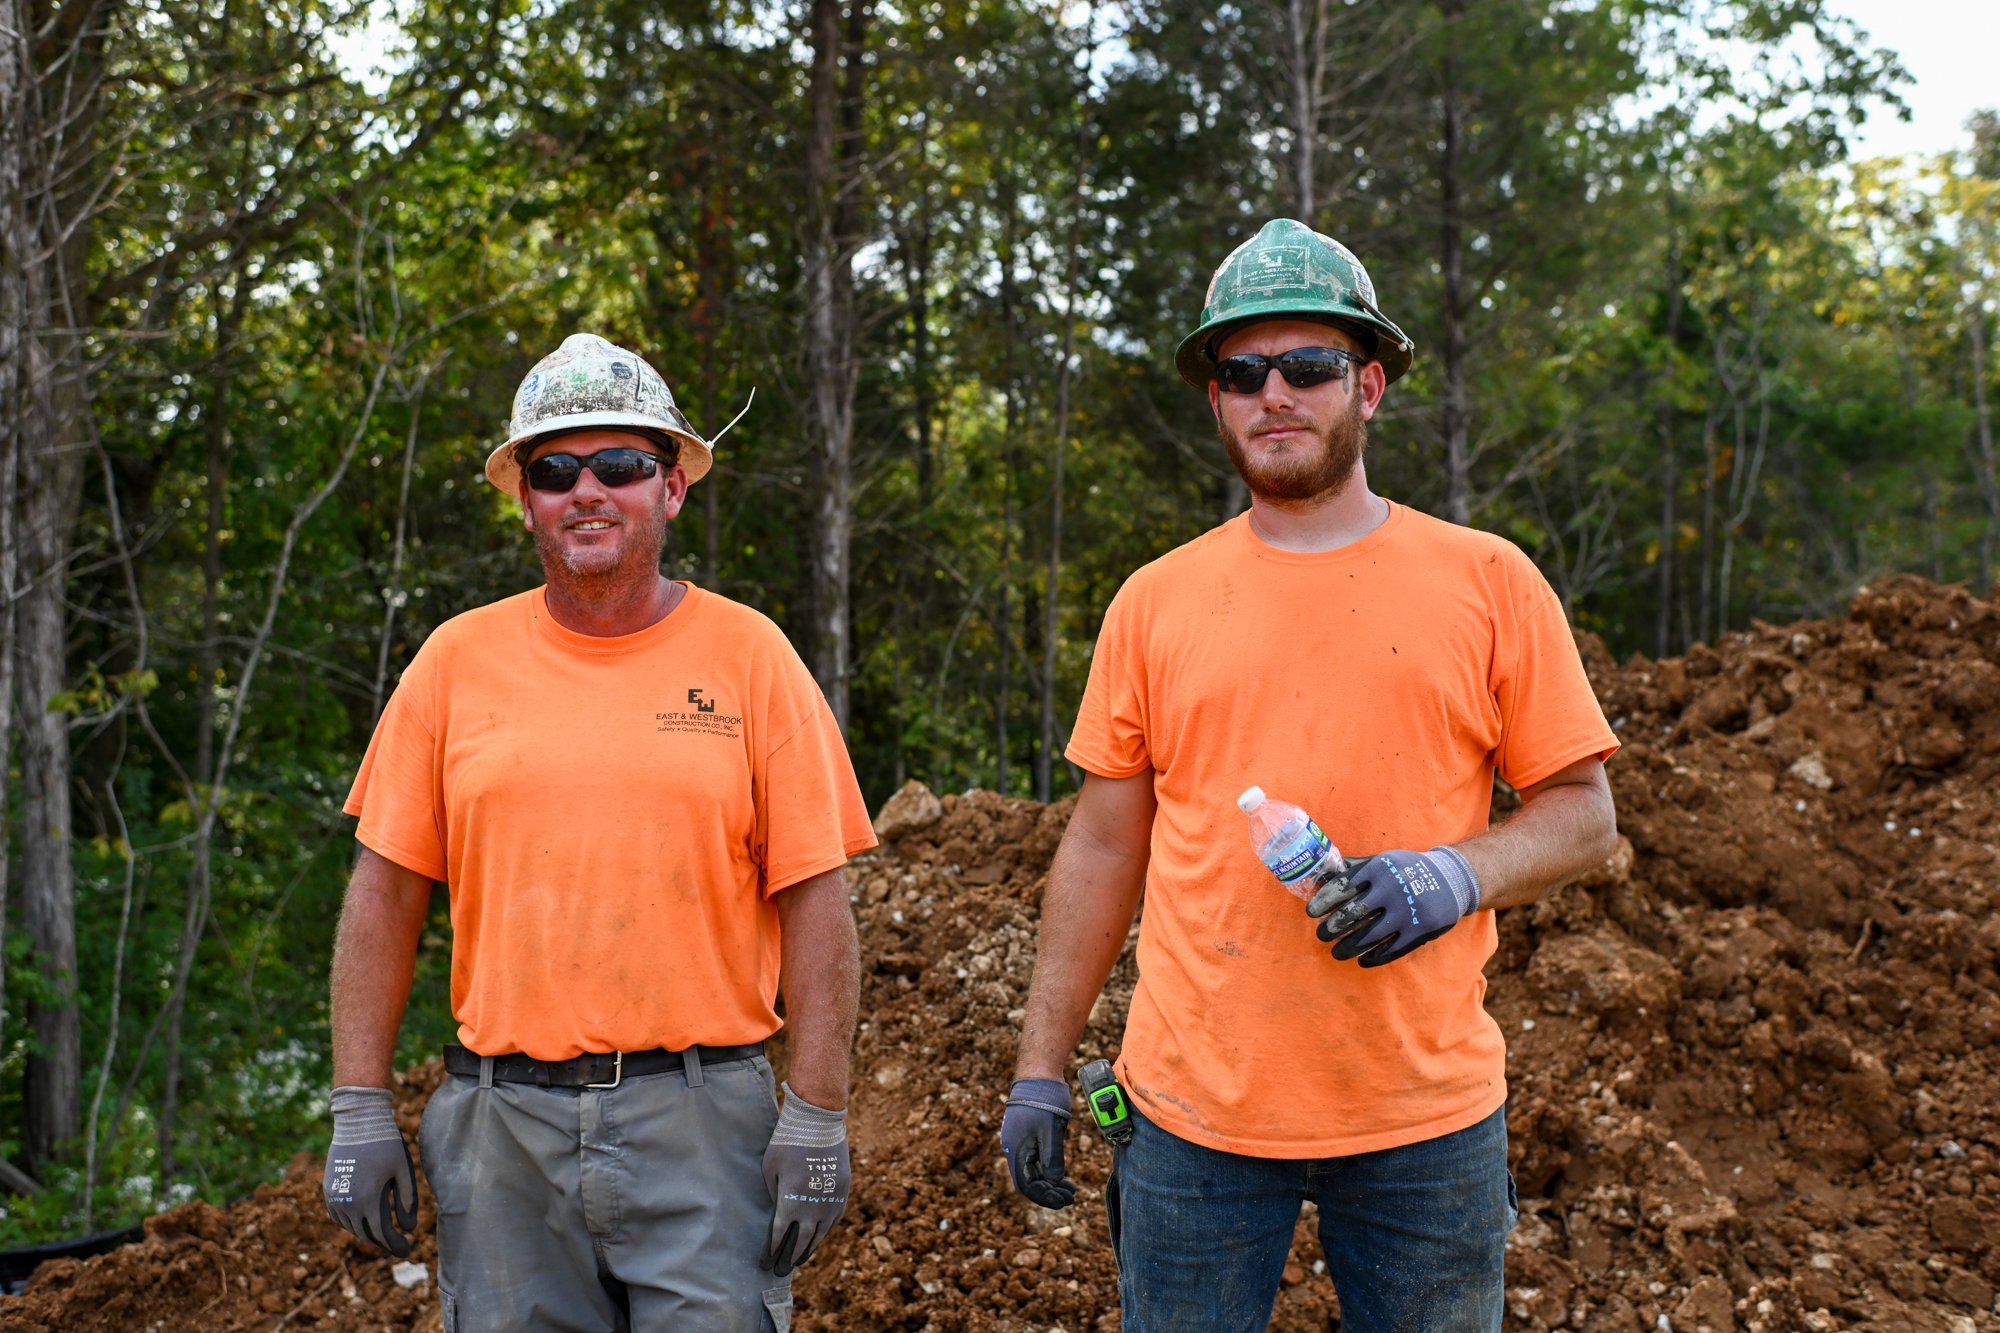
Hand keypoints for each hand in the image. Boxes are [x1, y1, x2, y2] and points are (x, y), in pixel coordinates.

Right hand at [322, 1086, 418, 1256]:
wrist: (358, 1122)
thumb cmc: (385, 1144)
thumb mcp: (403, 1170)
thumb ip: (407, 1199)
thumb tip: (410, 1227)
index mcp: (367, 1200)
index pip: (380, 1233)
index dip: (394, 1244)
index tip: (406, 1249)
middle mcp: (347, 1202)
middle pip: (364, 1233)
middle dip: (381, 1242)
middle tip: (396, 1245)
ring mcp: (335, 1196)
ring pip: (349, 1226)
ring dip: (365, 1233)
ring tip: (382, 1234)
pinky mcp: (328, 1189)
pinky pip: (337, 1215)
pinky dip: (350, 1222)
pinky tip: (361, 1221)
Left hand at [761, 1082, 850, 1276]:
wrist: (818, 1122)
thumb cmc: (787, 1142)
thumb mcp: (771, 1168)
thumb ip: (775, 1195)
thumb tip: (779, 1213)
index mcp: (791, 1200)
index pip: (781, 1235)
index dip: (774, 1250)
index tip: (767, 1260)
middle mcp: (813, 1205)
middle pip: (802, 1241)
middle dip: (790, 1258)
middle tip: (781, 1271)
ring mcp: (831, 1199)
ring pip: (821, 1234)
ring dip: (809, 1249)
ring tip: (799, 1261)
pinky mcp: (842, 1191)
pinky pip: (833, 1220)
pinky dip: (824, 1232)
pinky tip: (818, 1239)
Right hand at [1000, 1078, 1076, 1208]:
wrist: (1038, 1072)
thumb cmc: (1045, 1099)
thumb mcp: (1051, 1130)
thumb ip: (1052, 1157)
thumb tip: (1054, 1180)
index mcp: (1016, 1149)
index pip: (1026, 1185)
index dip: (1044, 1197)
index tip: (1063, 1201)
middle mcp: (1015, 1148)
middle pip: (1029, 1181)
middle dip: (1049, 1192)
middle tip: (1071, 1196)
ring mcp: (1021, 1141)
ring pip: (1033, 1171)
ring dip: (1050, 1183)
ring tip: (1071, 1189)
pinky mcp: (1028, 1135)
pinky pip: (1036, 1160)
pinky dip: (1049, 1170)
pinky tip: (1063, 1175)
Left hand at [1310, 846, 1479, 966]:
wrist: (1452, 878)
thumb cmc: (1407, 870)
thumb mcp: (1384, 860)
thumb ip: (1355, 869)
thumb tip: (1321, 877)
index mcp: (1380, 868)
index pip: (1344, 886)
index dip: (1324, 901)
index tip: (1311, 912)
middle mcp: (1392, 889)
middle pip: (1353, 913)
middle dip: (1332, 927)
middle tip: (1321, 935)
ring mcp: (1407, 912)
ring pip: (1369, 936)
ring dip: (1348, 947)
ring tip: (1336, 953)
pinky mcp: (1420, 931)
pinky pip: (1391, 949)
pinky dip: (1374, 957)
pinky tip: (1362, 961)